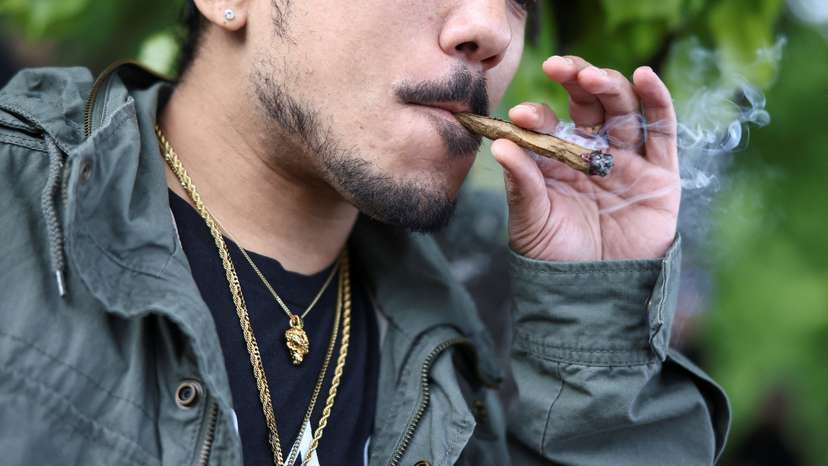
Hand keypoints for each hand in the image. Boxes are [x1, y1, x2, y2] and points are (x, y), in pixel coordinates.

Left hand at [492, 56, 680, 260]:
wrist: (594, 296)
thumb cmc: (556, 258)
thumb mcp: (532, 221)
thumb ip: (521, 184)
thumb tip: (501, 145)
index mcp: (557, 162)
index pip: (548, 126)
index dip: (537, 116)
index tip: (521, 117)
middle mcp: (593, 154)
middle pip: (588, 105)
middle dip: (575, 80)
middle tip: (557, 67)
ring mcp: (628, 161)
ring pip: (622, 111)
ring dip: (608, 87)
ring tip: (589, 78)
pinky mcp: (660, 175)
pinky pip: (662, 131)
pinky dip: (656, 101)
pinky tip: (643, 76)